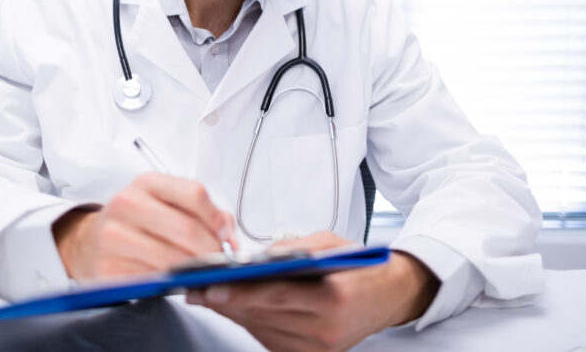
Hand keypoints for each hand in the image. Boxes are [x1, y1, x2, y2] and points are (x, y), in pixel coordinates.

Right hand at [52, 172, 237, 279]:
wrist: (89, 241)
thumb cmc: (136, 221)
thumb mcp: (165, 203)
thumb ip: (202, 212)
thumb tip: (229, 236)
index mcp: (146, 183)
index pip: (194, 194)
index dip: (217, 218)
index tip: (225, 236)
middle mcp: (127, 204)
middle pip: (186, 229)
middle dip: (211, 251)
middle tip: (220, 263)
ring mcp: (115, 236)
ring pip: (172, 258)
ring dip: (194, 272)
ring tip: (200, 274)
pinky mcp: (108, 268)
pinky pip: (153, 279)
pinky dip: (171, 284)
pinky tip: (176, 281)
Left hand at [186, 232, 438, 351]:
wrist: (390, 296)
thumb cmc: (361, 266)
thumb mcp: (329, 244)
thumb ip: (293, 250)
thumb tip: (253, 257)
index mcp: (334, 296)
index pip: (275, 295)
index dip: (239, 292)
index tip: (209, 287)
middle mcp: (326, 329)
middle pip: (262, 315)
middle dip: (226, 300)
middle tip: (195, 286)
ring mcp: (319, 348)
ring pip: (261, 330)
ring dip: (234, 312)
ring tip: (208, 294)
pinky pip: (270, 339)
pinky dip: (251, 322)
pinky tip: (236, 306)